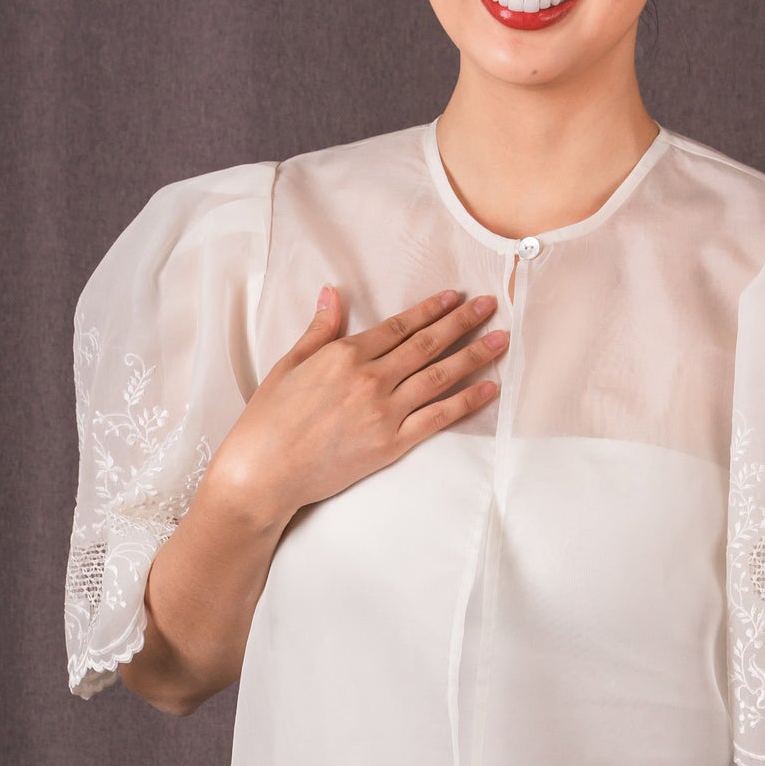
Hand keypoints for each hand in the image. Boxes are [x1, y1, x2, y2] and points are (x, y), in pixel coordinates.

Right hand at [211, 284, 507, 525]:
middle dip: (462, 322)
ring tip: (500, 339)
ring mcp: (383, 412)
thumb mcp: (289, 365)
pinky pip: (438, 418)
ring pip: (439, 376)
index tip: (454, 297)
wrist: (263, 472)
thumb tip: (332, 292)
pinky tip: (489, 388)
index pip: (399, 326)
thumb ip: (319, 329)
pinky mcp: (391, 444)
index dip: (430, 310)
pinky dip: (466, 401)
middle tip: (490, 305)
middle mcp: (369, 378)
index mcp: (344, 355)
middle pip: (427, 345)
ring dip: (474, 355)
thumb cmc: (268, 420)